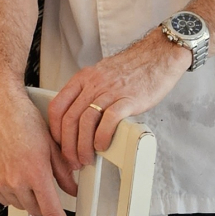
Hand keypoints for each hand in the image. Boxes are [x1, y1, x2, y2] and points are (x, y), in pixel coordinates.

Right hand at [0, 86, 77, 215]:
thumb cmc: (24, 121)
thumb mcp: (52, 146)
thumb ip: (64, 173)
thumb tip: (72, 189)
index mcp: (35, 173)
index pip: (51, 211)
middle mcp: (16, 181)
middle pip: (37, 210)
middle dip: (45, 202)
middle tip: (46, 181)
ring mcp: (0, 181)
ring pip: (21, 205)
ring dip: (29, 197)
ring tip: (29, 172)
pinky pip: (5, 199)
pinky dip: (13, 193)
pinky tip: (16, 174)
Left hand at [49, 32, 189, 168]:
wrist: (159, 56)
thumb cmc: (134, 68)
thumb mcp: (102, 74)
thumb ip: (90, 92)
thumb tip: (82, 119)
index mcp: (84, 78)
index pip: (58, 106)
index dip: (55, 130)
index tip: (60, 144)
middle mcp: (93, 84)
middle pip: (70, 118)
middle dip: (68, 145)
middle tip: (73, 160)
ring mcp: (110, 91)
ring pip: (85, 122)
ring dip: (83, 146)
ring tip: (87, 158)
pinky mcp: (128, 100)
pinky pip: (108, 120)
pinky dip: (102, 137)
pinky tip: (102, 146)